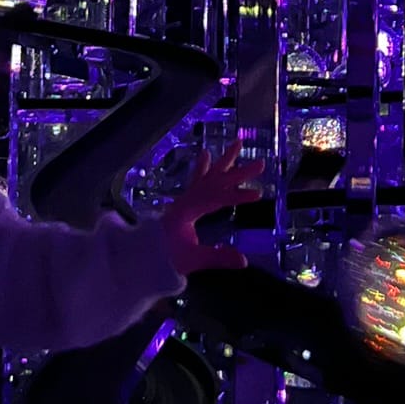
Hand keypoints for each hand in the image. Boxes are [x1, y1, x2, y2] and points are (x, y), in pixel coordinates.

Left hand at [161, 147, 266, 276]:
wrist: (144, 258)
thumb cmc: (166, 259)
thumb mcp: (193, 260)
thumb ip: (218, 258)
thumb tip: (244, 260)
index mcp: (186, 212)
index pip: (216, 200)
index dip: (237, 196)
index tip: (258, 194)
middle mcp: (185, 200)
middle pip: (215, 183)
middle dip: (239, 173)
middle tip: (260, 163)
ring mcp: (184, 200)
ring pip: (207, 177)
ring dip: (223, 161)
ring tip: (237, 143)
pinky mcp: (184, 203)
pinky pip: (196, 181)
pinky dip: (203, 168)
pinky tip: (205, 154)